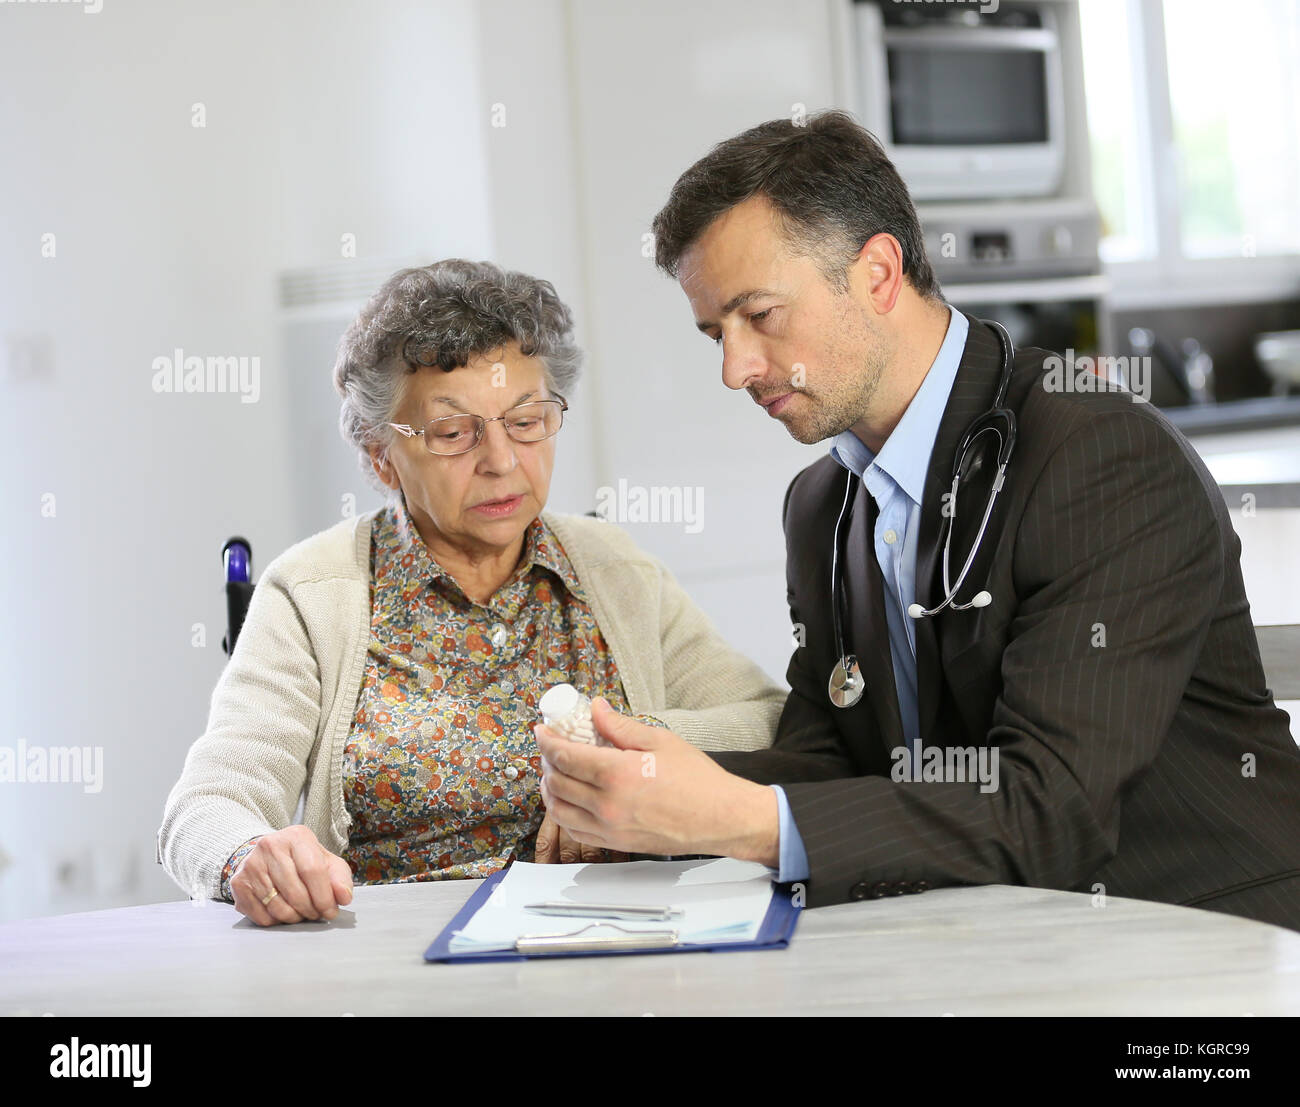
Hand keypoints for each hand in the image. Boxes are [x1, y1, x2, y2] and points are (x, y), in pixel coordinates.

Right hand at [229, 824, 353, 926]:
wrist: (268, 856)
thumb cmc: (302, 860)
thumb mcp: (326, 862)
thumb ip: (340, 878)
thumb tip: (344, 897)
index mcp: (296, 836)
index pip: (313, 870)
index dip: (325, 897)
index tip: (331, 911)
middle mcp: (270, 846)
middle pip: (295, 892)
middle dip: (311, 910)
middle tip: (317, 914)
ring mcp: (251, 864)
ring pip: (278, 907)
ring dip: (295, 917)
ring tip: (302, 913)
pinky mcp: (238, 883)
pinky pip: (261, 916)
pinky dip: (277, 921)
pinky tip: (283, 911)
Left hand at [534, 697, 778, 863]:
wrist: (721, 818)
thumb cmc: (698, 781)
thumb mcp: (660, 741)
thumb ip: (621, 727)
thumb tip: (597, 710)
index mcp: (617, 774)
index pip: (564, 756)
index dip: (547, 741)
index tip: (542, 731)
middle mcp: (607, 805)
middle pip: (556, 782)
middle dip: (547, 762)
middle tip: (552, 749)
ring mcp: (609, 828)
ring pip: (559, 811)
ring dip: (550, 789)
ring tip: (556, 774)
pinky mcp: (616, 844)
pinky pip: (575, 831)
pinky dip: (564, 813)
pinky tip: (571, 799)